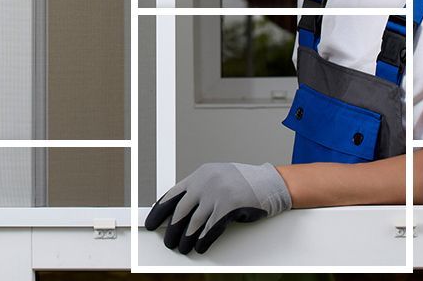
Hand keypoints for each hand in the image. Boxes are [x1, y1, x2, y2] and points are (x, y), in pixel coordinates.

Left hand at [144, 162, 291, 253]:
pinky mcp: (229, 207)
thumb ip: (200, 190)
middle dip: (171, 230)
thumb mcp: (218, 179)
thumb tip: (180, 210)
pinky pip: (210, 229)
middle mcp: (206, 183)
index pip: (173, 194)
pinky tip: (200, 247)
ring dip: (186, 239)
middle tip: (168, 242)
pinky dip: (203, 241)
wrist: (271, 183)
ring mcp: (217, 194)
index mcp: (200, 175)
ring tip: (182, 248)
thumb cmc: (245, 183)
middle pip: (180, 211)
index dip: (160, 211)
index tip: (152, 222)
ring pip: (194, 223)